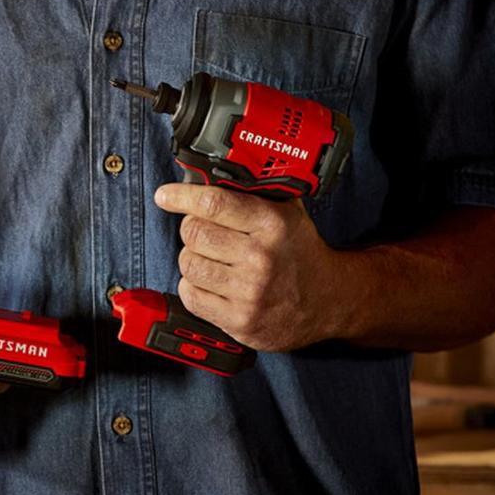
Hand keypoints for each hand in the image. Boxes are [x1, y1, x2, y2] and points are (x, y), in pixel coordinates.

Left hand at [155, 183, 341, 351]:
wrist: (328, 301)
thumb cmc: (299, 252)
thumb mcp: (287, 213)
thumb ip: (252, 192)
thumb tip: (203, 175)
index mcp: (273, 224)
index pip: (213, 203)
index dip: (181, 196)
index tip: (166, 195)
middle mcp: (261, 257)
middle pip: (193, 233)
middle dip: (192, 229)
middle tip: (204, 232)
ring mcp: (249, 291)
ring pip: (188, 263)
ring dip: (193, 258)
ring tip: (213, 259)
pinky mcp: (239, 319)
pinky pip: (190, 294)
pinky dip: (194, 286)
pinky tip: (214, 282)